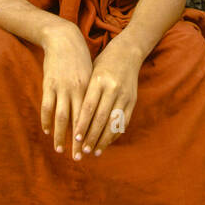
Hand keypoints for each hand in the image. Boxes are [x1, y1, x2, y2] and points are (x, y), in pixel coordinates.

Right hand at [40, 18, 92, 158]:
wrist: (64, 39)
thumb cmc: (82, 60)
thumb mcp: (92, 76)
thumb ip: (95, 96)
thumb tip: (101, 117)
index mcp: (92, 89)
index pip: (94, 118)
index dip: (93, 135)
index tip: (94, 150)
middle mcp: (78, 90)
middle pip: (78, 121)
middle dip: (78, 141)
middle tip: (78, 157)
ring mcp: (62, 87)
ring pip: (61, 117)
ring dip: (60, 135)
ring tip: (59, 149)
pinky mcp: (48, 84)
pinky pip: (47, 106)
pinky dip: (46, 120)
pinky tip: (47, 131)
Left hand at [70, 34, 141, 160]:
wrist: (127, 52)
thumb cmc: (102, 63)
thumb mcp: (90, 73)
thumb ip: (84, 94)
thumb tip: (71, 119)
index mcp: (98, 80)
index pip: (88, 107)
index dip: (82, 124)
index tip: (75, 138)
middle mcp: (112, 88)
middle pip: (101, 117)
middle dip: (92, 136)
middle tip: (82, 151)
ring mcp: (124, 95)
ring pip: (113, 122)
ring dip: (103, 139)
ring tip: (94, 152)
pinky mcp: (132, 100)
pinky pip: (124, 121)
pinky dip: (115, 133)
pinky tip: (106, 142)